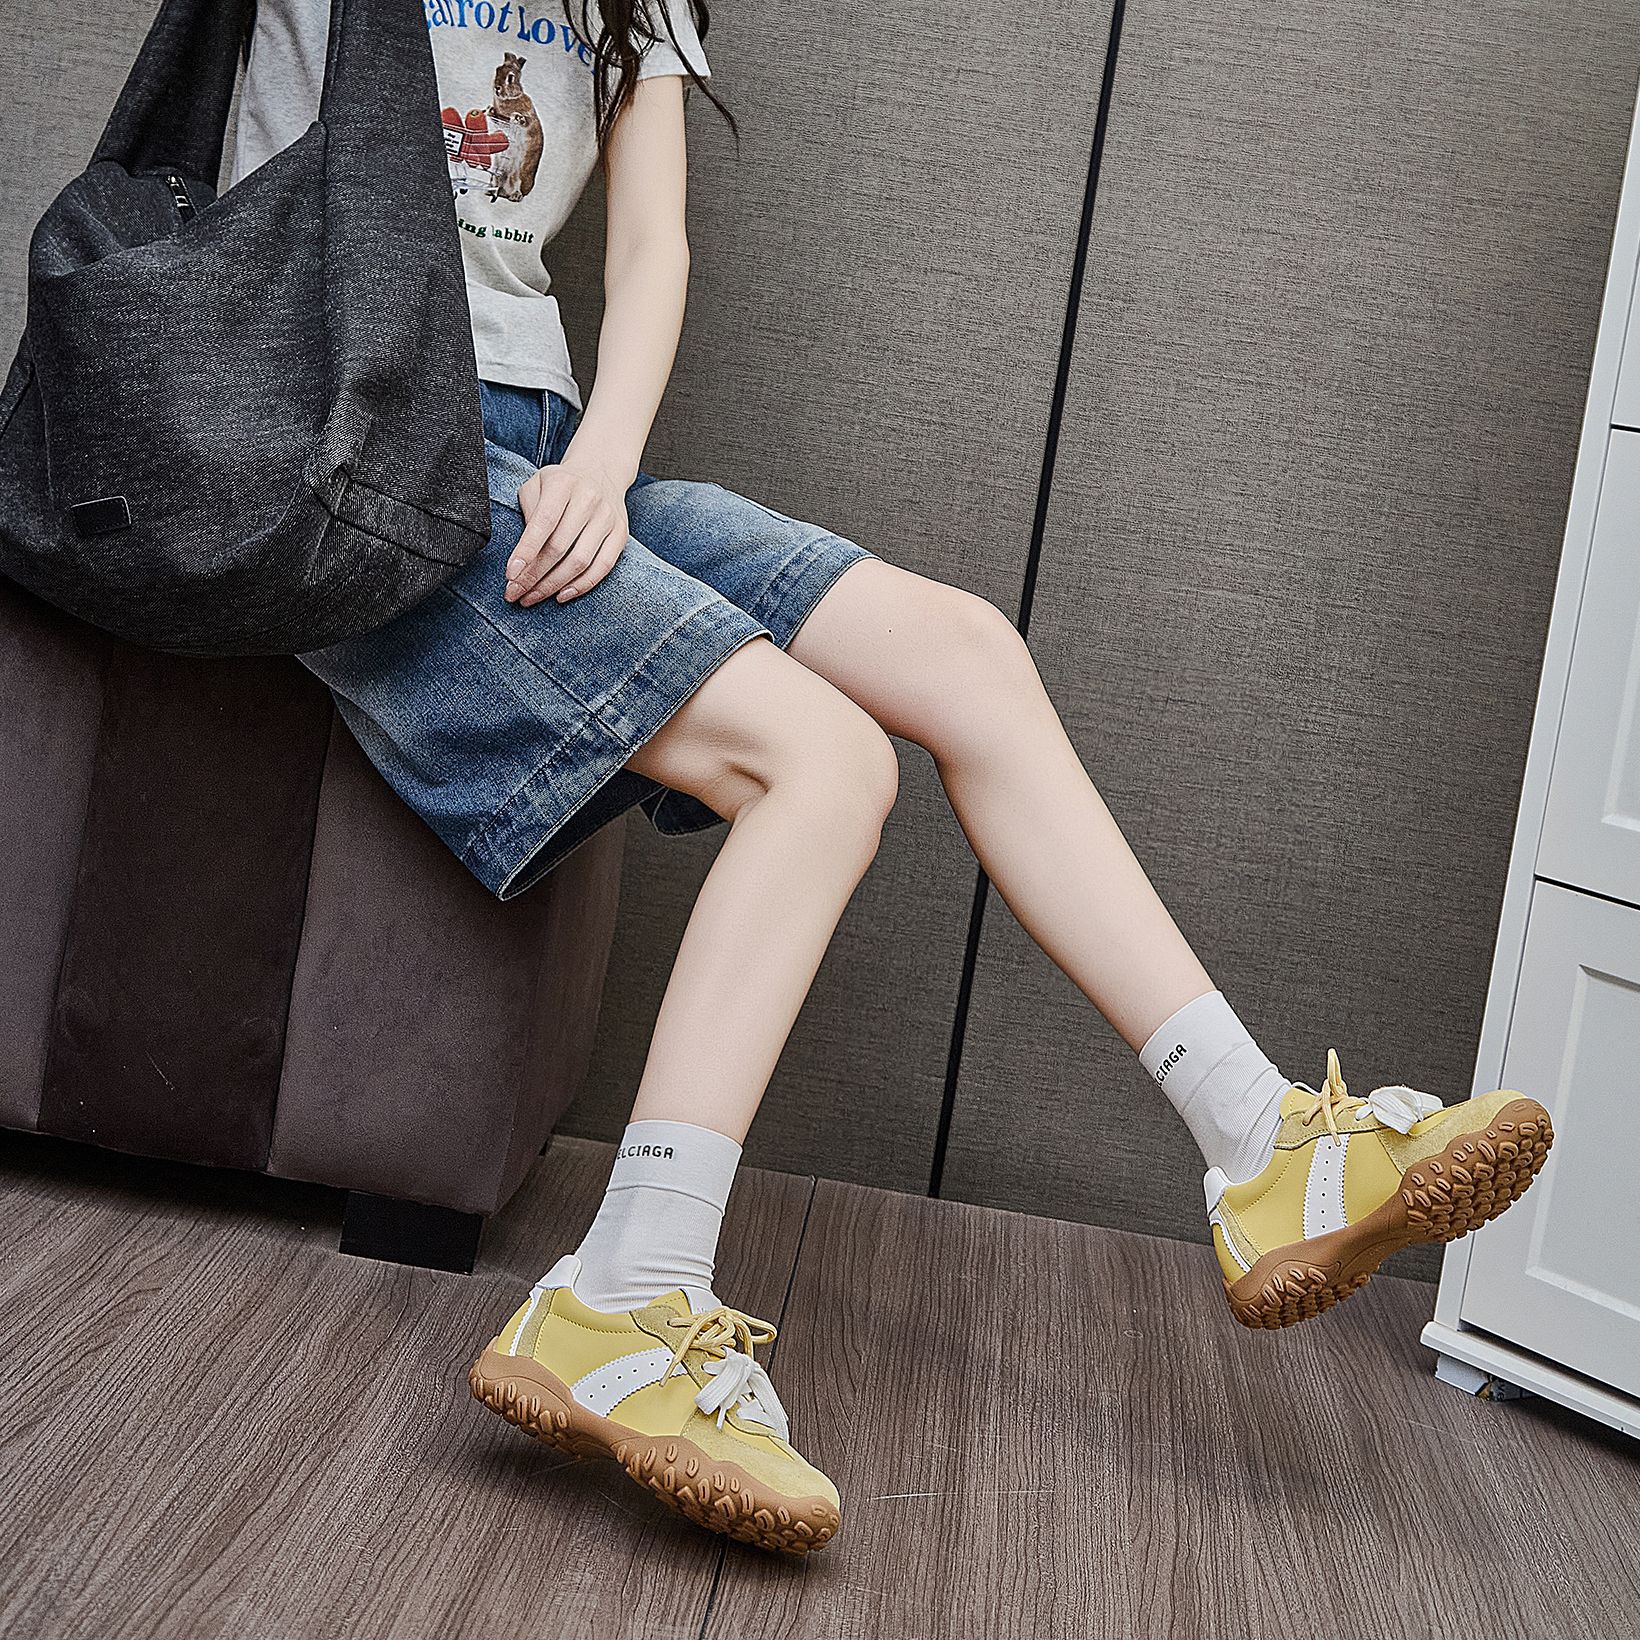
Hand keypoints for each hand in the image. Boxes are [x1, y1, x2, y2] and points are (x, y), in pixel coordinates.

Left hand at [505, 452, 629, 605]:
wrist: (600, 471)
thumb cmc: (560, 484)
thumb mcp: (536, 484)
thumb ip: (527, 512)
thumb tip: (522, 555)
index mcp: (563, 483)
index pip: (543, 523)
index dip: (526, 551)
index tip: (511, 575)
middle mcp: (589, 499)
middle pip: (560, 547)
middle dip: (534, 575)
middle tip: (515, 593)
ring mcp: (608, 517)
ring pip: (580, 561)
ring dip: (553, 585)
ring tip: (532, 597)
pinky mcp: (621, 533)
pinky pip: (603, 567)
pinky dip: (581, 585)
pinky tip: (561, 595)